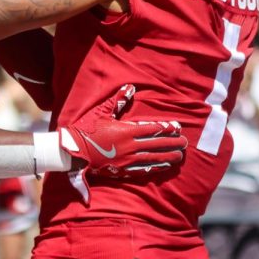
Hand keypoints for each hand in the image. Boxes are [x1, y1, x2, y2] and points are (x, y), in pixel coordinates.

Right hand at [60, 85, 187, 176]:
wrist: (73, 151)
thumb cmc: (86, 129)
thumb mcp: (102, 112)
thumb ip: (118, 100)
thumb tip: (130, 87)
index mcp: (126, 130)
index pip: (152, 129)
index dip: (166, 128)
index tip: (177, 128)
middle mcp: (130, 146)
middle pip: (157, 144)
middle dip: (172, 143)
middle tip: (185, 143)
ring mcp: (127, 160)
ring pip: (153, 158)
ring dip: (168, 156)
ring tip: (179, 156)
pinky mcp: (122, 170)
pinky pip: (143, 169)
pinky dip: (155, 167)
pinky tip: (163, 166)